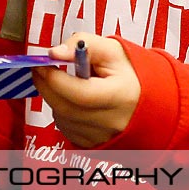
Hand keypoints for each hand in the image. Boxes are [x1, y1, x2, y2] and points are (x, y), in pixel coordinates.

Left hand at [31, 34, 140, 148]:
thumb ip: (81, 44)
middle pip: (66, 108)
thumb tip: (54, 53)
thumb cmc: (129, 73)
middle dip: (47, 86)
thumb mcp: (111, 49)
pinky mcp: (93, 145)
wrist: (148, 101)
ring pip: (63, 119)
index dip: (55, 78)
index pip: (80, 93)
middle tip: (41, 69)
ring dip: (55, 98)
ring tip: (65, 82)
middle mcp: (112, 123)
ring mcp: (102, 138)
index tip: (43, 63)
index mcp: (121, 96)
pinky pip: (66, 128)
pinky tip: (73, 99)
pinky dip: (62, 112)